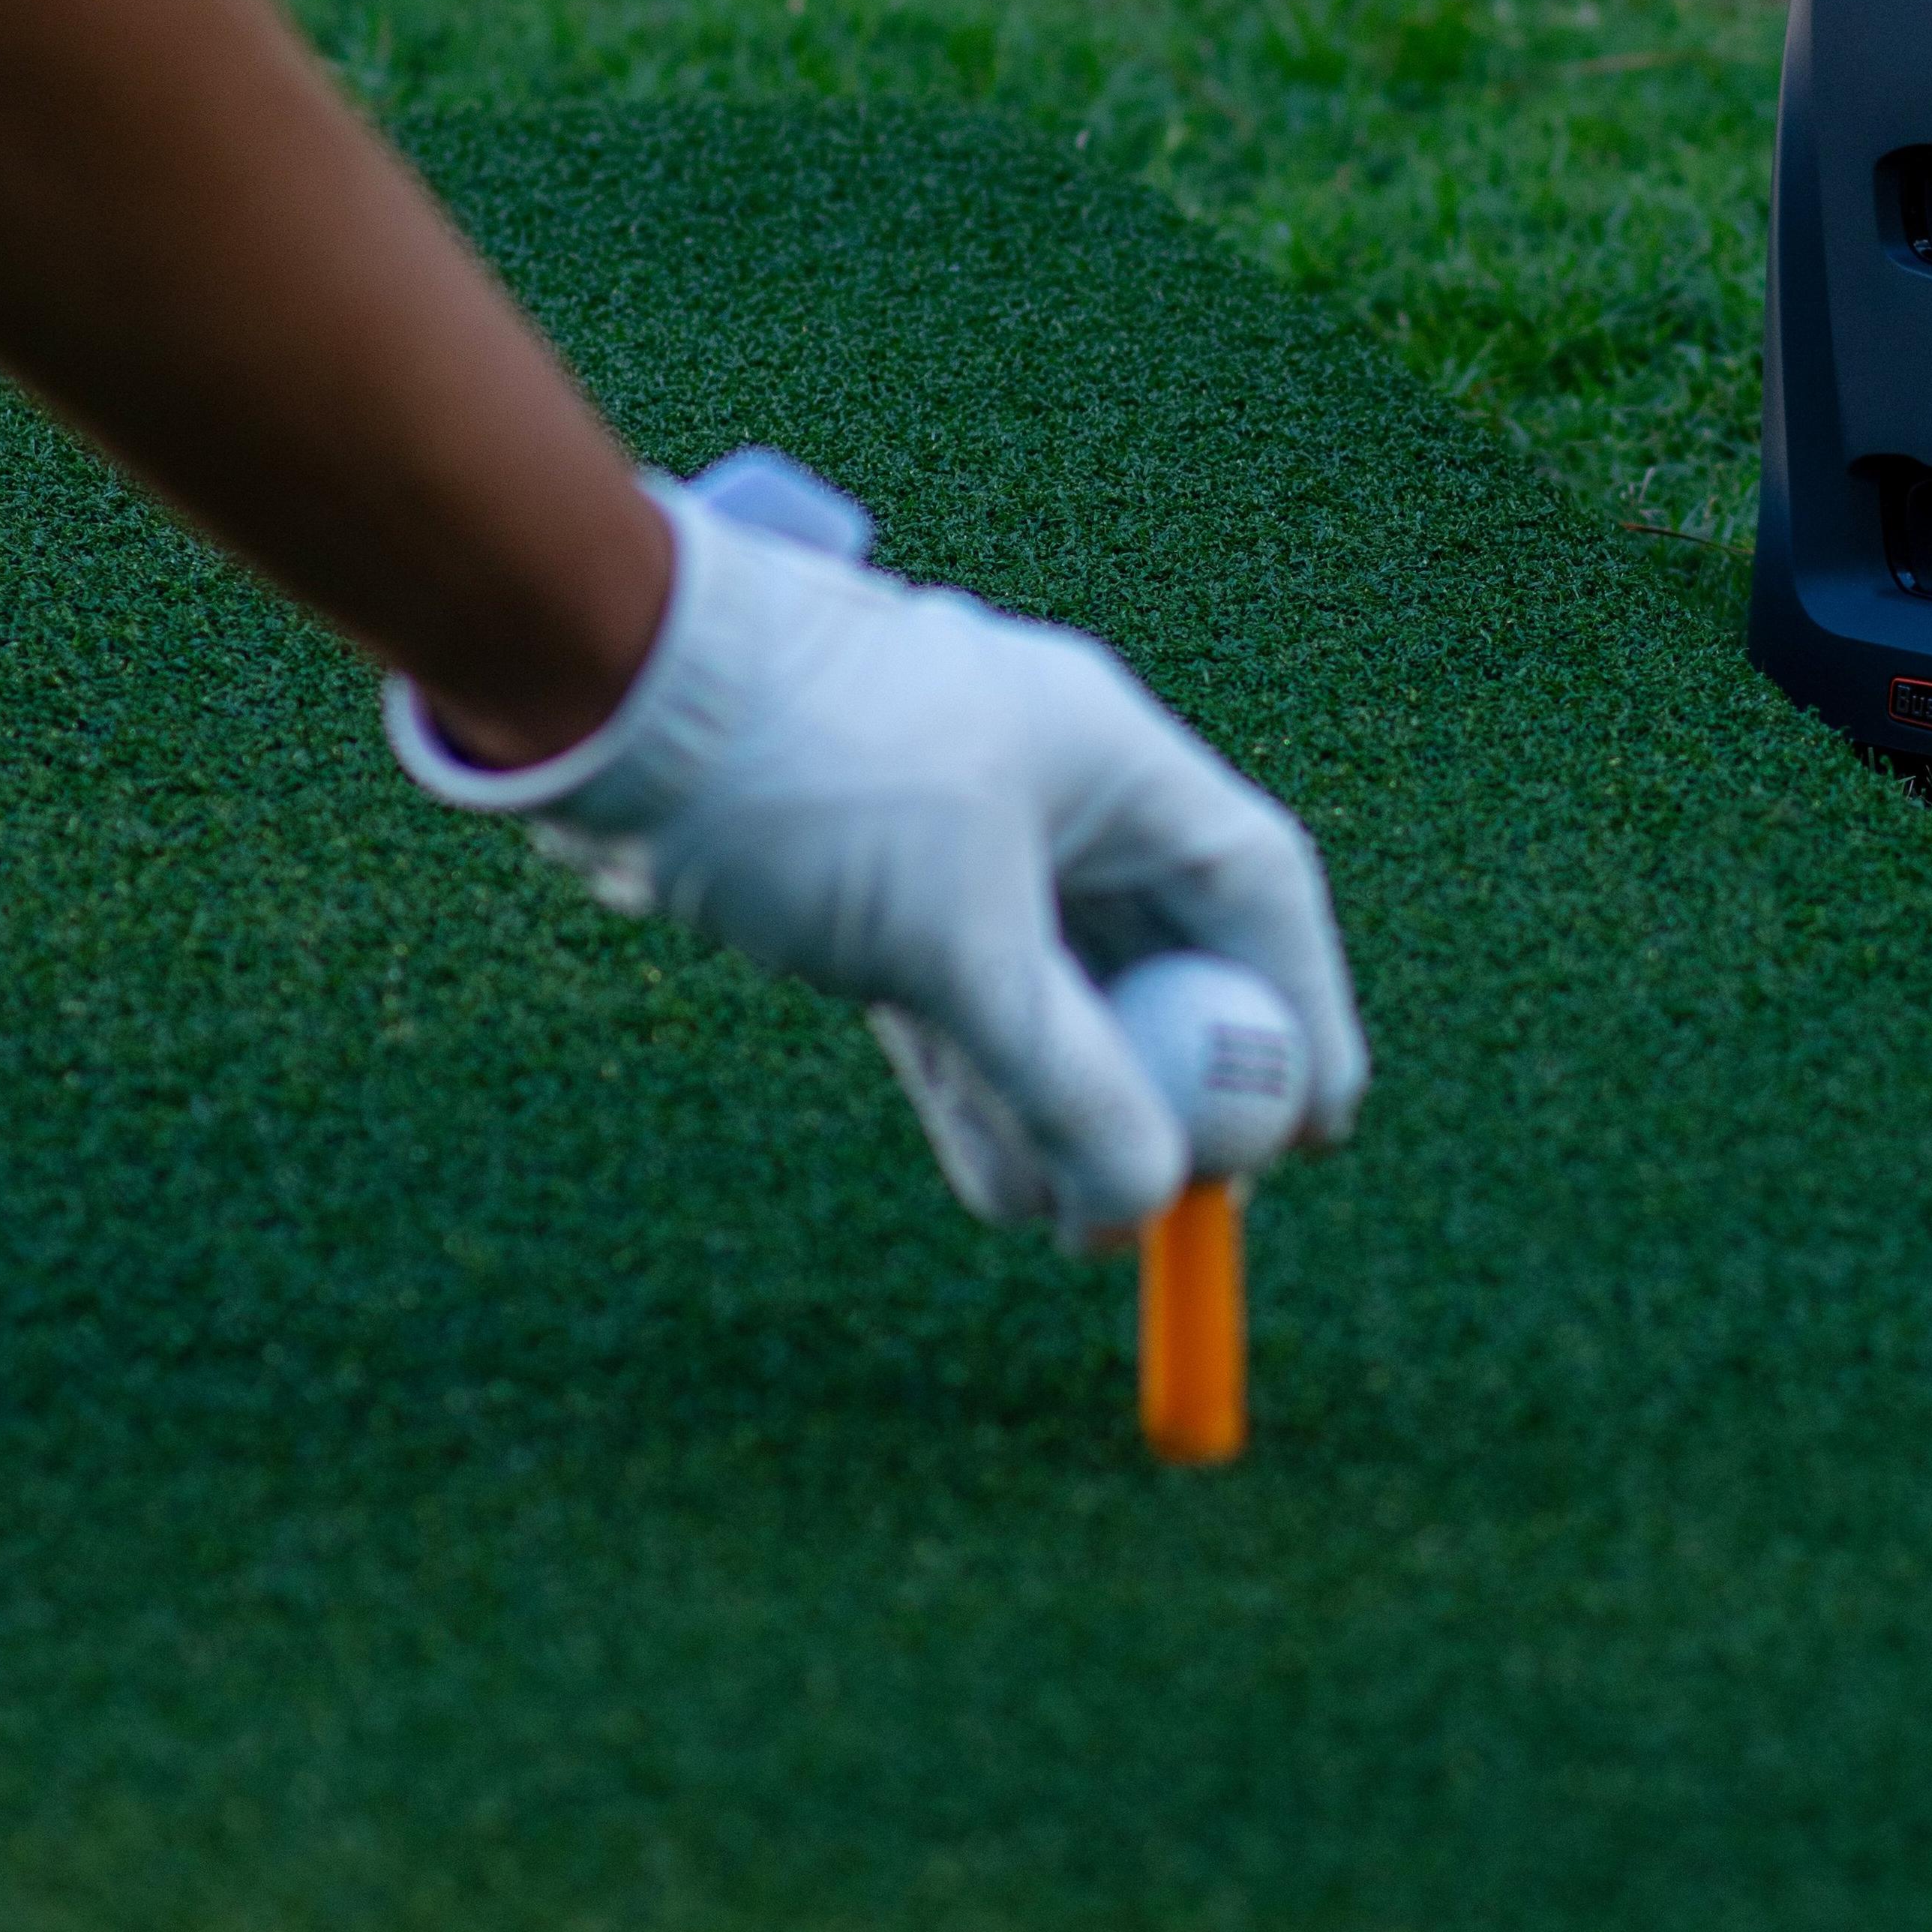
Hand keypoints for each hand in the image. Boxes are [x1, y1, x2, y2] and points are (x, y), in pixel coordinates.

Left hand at [388, 461, 1366, 1244]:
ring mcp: (957, 841)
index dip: (1301, 1011)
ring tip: (1074, 1233)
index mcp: (1104, 752)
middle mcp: (1046, 790)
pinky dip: (984, 1097)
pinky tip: (1002, 1191)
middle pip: (1159, 954)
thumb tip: (1154, 1194)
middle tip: (1192, 1209)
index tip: (1317, 1134)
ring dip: (1070, 1116)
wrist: (614, 698)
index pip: (1252, 887)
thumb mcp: (956, 941)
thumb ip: (1063, 1070)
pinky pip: (961, 1012)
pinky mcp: (870, 895)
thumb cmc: (811, 776)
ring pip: (1053, 999)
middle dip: (1179, 1089)